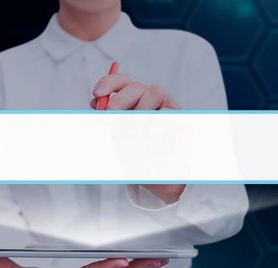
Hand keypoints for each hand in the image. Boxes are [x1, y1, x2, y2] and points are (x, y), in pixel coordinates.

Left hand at [90, 74, 185, 201]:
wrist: (156, 175)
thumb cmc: (136, 153)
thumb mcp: (116, 135)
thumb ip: (108, 118)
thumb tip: (95, 102)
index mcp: (134, 100)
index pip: (122, 81)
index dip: (109, 82)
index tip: (97, 93)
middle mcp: (152, 99)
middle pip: (136, 85)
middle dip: (120, 100)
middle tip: (111, 116)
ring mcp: (168, 107)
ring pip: (154, 92)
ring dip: (139, 113)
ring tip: (136, 136)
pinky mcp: (181, 118)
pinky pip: (168, 112)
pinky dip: (155, 126)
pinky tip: (152, 140)